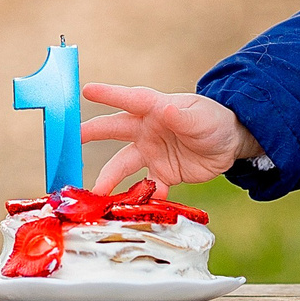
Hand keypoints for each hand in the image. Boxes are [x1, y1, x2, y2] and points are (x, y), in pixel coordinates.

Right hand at [80, 84, 259, 190]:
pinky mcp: (162, 174)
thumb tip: (165, 110)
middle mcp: (147, 130)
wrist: (229, 145)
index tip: (87, 91)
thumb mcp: (201, 119)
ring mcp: (152, 153)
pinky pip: (147, 188)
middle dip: (91, 134)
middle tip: (70, 141)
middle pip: (114, 131)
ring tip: (97, 193)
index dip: (109, 95)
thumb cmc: (214, 121)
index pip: (130, 99)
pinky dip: (139, 198)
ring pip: (124, 165)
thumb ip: (183, 117)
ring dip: (110, 178)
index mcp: (155, 109)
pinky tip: (129, 210)